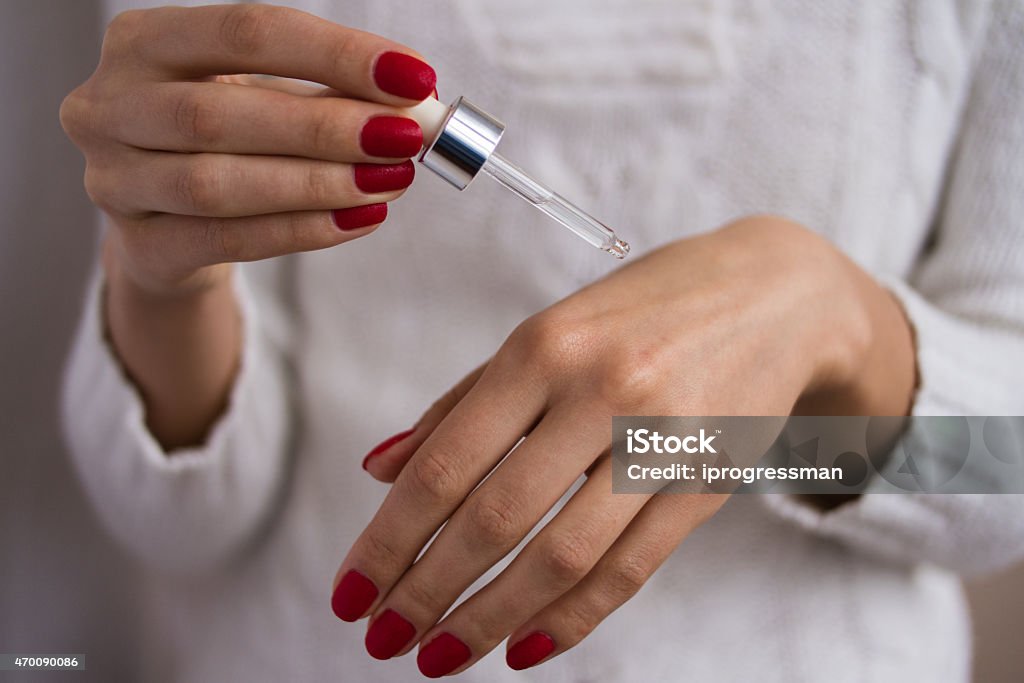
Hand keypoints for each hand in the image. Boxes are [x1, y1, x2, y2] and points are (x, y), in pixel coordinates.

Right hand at [60, 3, 434, 294]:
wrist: (169, 224)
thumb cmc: (224, 140)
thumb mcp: (263, 97)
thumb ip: (327, 94)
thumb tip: (414, 105)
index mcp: (144, 41)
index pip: (245, 32)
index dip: (335, 54)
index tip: (412, 78)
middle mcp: (110, 105)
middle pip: (221, 113)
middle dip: (325, 127)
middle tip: (403, 138)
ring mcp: (113, 180)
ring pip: (217, 184)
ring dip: (316, 184)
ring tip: (387, 181)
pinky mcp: (140, 246)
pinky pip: (226, 240)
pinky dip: (300, 230)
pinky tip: (358, 219)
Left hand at [331, 216, 915, 674]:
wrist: (778, 294)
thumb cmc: (642, 310)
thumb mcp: (546, 332)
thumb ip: (463, 402)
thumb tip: (380, 471)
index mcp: (543, 347)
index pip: (445, 463)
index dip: (387, 539)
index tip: (350, 593)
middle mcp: (600, 391)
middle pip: (495, 517)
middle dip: (426, 590)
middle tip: (381, 638)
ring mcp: (662, 440)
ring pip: (561, 557)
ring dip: (488, 619)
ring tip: (438, 655)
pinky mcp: (707, 483)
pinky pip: (630, 570)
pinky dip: (571, 620)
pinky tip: (524, 649)